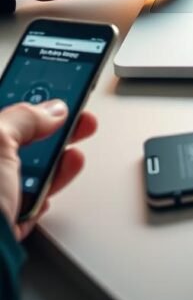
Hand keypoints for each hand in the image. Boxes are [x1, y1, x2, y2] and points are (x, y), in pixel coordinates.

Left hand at [0, 100, 96, 240]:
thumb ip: (26, 118)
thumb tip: (51, 110)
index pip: (4, 111)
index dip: (31, 97)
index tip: (60, 94)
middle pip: (17, 142)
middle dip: (51, 132)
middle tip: (78, 124)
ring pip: (24, 173)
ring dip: (53, 165)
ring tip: (72, 159)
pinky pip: (23, 205)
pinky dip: (41, 198)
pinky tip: (48, 196)